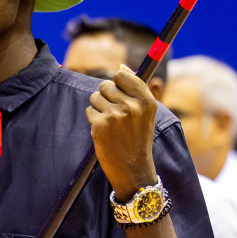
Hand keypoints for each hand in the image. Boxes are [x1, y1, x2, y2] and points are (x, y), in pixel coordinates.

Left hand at [86, 65, 158, 200]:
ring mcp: (115, 116)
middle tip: (115, 113)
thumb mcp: (146, 113)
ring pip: (95, 97)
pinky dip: (94, 119)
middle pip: (105, 85)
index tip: (119, 94)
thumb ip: (135, 88)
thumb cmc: (139, 138)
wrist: (134, 170)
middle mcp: (132, 106)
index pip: (122, 75)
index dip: (117, 83)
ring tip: (110, 122)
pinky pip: (89, 111)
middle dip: (106, 96)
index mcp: (147, 101)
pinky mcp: (100, 126)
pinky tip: (105, 131)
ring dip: (98, 107)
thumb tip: (121, 66)